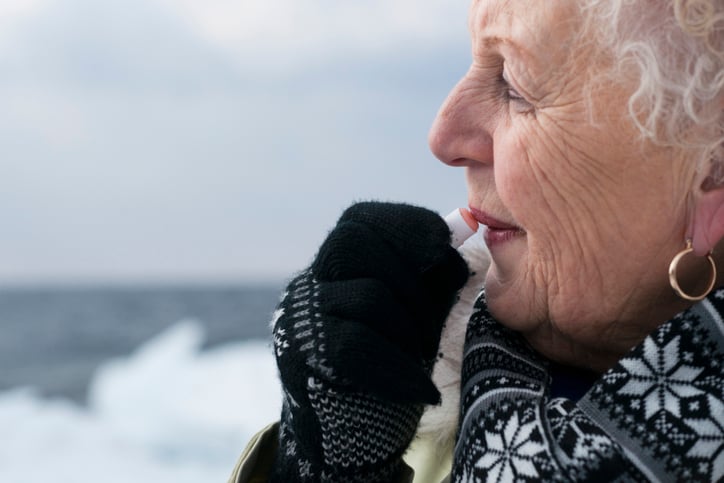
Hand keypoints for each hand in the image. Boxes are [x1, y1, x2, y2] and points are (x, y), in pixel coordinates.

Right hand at [270, 201, 468, 481]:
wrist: (349, 438)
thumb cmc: (388, 364)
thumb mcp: (415, 311)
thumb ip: (433, 273)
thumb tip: (468, 226)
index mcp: (336, 266)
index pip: (362, 218)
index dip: (407, 225)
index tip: (445, 247)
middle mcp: (310, 283)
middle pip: (355, 242)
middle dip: (412, 277)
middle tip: (434, 319)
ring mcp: (301, 319)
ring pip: (368, 295)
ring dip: (412, 328)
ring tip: (423, 356)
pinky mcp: (303, 358)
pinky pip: (360, 345)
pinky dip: (401, 367)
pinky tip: (422, 389)